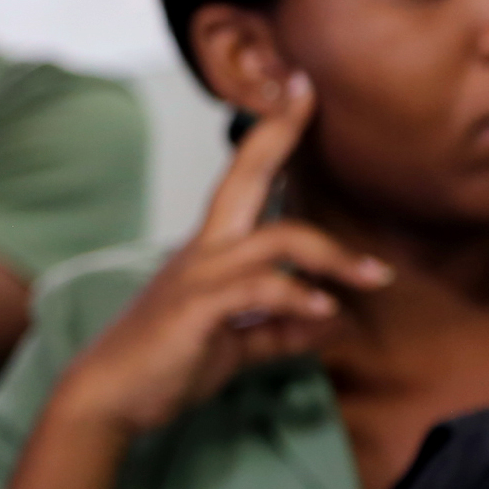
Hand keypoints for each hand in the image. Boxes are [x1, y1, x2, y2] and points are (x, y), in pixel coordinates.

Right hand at [49, 75, 389, 437]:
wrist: (111, 396)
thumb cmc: (167, 363)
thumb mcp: (237, 344)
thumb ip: (284, 329)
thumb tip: (337, 322)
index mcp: (211, 251)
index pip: (244, 182)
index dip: (271, 136)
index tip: (299, 93)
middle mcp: (204, 250)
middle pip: (244, 178)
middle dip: (278, 135)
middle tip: (312, 95)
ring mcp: (199, 276)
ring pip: (276, 239)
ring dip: (334, 255)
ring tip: (377, 277)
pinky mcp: (198, 308)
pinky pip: (259, 289)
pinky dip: (299, 297)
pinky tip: (328, 313)